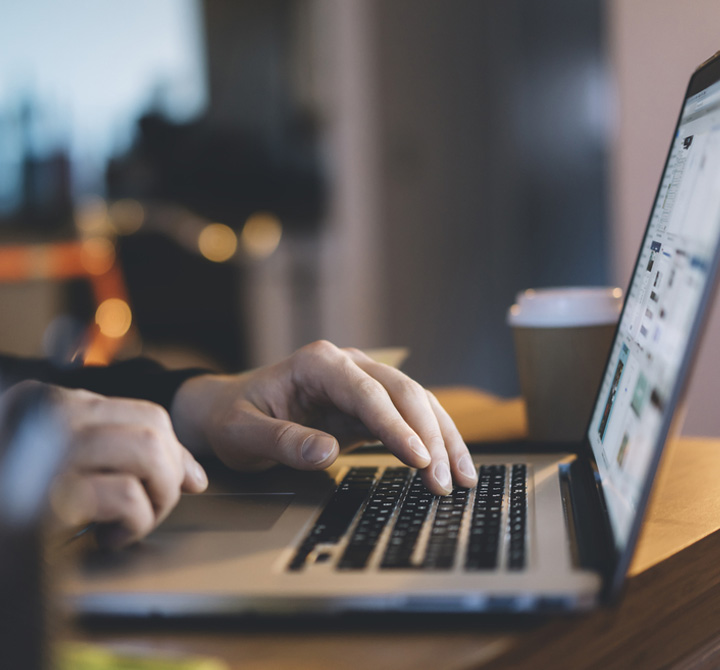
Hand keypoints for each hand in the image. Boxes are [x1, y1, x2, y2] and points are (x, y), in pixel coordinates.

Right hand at [3, 381, 207, 548]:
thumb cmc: (19, 504)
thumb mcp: (65, 469)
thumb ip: (122, 456)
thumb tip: (195, 476)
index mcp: (48, 403)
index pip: (146, 414)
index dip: (176, 452)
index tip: (185, 483)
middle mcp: (45, 416)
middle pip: (153, 429)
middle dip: (170, 476)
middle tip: (150, 509)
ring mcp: (43, 452)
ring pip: (148, 453)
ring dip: (156, 500)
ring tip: (129, 524)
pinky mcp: (44, 498)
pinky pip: (125, 497)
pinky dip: (134, 523)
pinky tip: (107, 539)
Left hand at [170, 340, 476, 494]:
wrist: (230, 409)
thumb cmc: (234, 417)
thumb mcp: (243, 432)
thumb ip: (282, 441)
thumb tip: (328, 454)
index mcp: (318, 363)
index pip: (367, 392)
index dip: (396, 426)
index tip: (419, 459)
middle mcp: (347, 365)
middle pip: (403, 392)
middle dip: (429, 436)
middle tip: (443, 481)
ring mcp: (362, 383)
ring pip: (416, 402)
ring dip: (442, 439)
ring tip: (461, 478)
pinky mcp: (369, 406)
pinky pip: (409, 418)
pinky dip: (432, 441)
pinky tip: (449, 464)